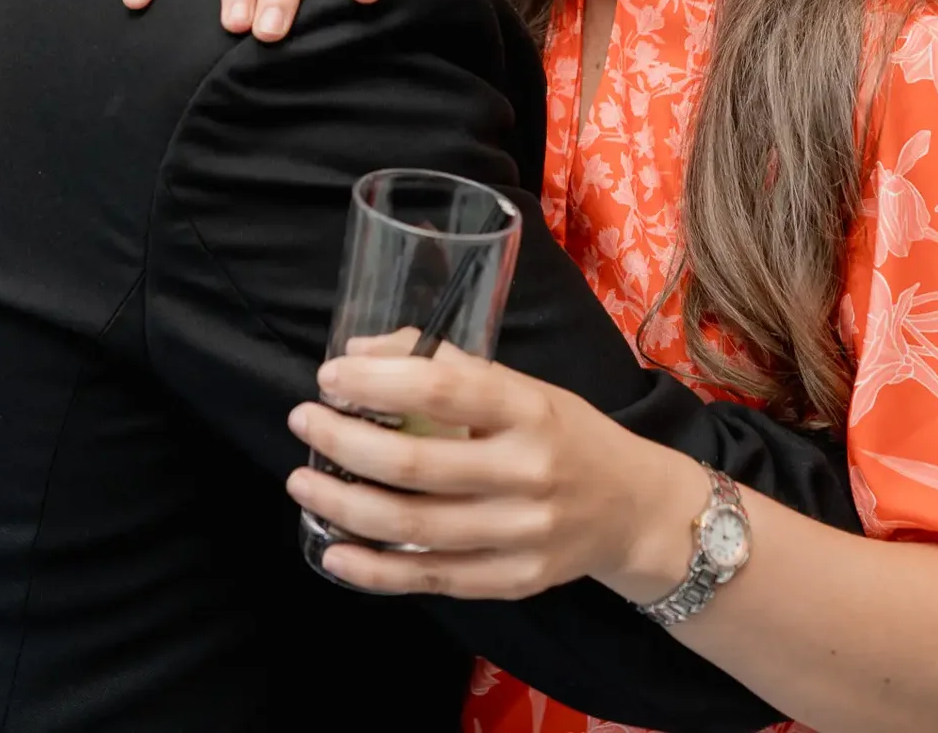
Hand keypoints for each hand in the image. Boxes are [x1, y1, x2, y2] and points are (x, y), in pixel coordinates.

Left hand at [284, 344, 706, 602]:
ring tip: (302, 483)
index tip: (330, 376)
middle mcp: (529, 473)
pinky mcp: (513, 581)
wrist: (635, 510)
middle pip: (416, 464)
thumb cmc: (566, 437)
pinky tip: (335, 552)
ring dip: (342, 505)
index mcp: (531, 411)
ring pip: (412, 526)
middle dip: (343, 442)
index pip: (445, 389)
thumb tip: (359, 355)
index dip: (377, 382)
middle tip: (303, 422)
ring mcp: (522, 534)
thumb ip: (450, 369)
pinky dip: (373, 571)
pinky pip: (430, 579)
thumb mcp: (525, 388)